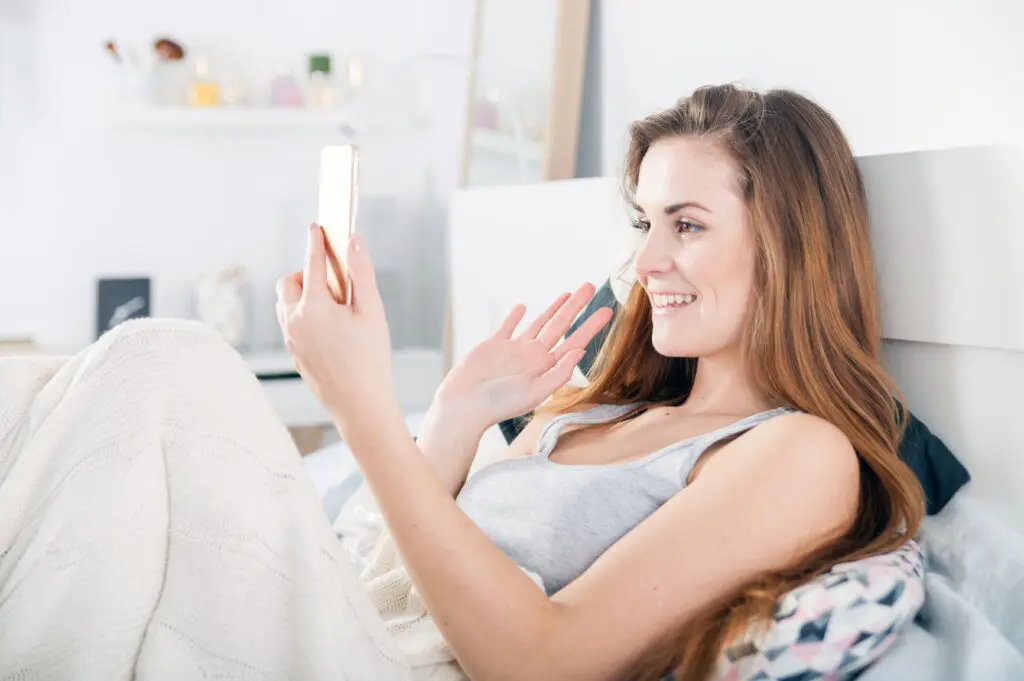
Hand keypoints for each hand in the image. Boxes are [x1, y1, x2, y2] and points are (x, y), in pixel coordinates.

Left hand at [276, 224, 396, 433]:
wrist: (359, 404)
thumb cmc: (370, 358)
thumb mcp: (372, 311)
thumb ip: (362, 272)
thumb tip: (355, 241)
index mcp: (314, 306)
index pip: (313, 263)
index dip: (316, 242)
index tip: (316, 227)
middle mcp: (294, 320)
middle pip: (289, 282)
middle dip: (305, 273)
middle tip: (331, 279)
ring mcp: (291, 339)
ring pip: (285, 304)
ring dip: (301, 295)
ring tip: (331, 305)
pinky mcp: (293, 353)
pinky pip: (290, 323)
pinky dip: (302, 314)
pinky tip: (328, 327)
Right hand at [433, 283, 613, 430]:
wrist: (466, 404)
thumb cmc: (500, 404)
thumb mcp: (535, 392)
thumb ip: (559, 372)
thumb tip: (581, 351)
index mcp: (546, 368)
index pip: (574, 342)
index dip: (591, 326)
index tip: (608, 311)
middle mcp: (533, 356)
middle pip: (560, 326)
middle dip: (576, 306)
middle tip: (590, 285)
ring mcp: (514, 350)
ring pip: (539, 323)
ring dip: (553, 308)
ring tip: (568, 294)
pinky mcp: (494, 345)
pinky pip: (508, 327)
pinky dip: (515, 317)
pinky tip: (522, 307)